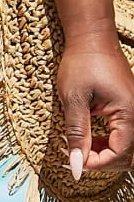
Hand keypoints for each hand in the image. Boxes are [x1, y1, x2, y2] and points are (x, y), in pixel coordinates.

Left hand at [57, 35, 133, 177]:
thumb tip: (76, 165)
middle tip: (74, 156)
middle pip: (127, 155)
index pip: (119, 153)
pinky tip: (88, 138)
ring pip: (126, 147)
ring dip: (104, 153)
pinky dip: (107, 142)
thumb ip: (77, 134)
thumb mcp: (74, 99)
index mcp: (129, 113)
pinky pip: (124, 135)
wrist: (91, 37)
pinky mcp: (129, 108)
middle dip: (101, 161)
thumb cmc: (82, 63)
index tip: (72, 161)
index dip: (96, 163)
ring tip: (79, 147)